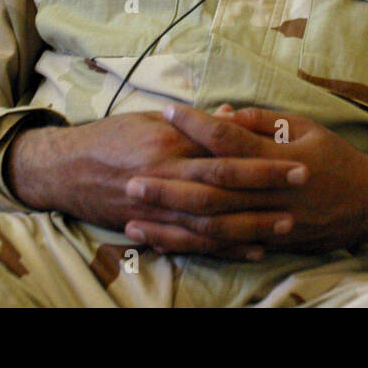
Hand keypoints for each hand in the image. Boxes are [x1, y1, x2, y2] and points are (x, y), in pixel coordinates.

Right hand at [5, 111, 305, 259]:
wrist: (65, 169)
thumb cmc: (111, 137)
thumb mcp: (151, 119)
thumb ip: (193, 123)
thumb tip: (233, 117)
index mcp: (169, 144)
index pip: (224, 150)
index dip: (260, 156)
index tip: (295, 154)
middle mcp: (166, 176)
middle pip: (224, 185)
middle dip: (266, 187)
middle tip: (302, 184)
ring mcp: (159, 207)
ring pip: (213, 220)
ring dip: (252, 223)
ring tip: (286, 224)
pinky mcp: (153, 228)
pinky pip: (194, 242)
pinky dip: (225, 248)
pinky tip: (253, 249)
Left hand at [124, 103, 367, 254]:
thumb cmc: (336, 158)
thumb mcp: (305, 128)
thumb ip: (263, 121)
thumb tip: (224, 112)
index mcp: (278, 158)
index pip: (229, 140)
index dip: (196, 125)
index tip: (167, 111)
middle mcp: (269, 194)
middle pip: (211, 188)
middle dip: (168, 182)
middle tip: (131, 175)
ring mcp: (268, 223)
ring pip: (211, 225)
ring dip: (170, 220)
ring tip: (134, 213)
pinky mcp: (266, 243)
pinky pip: (222, 248)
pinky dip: (191, 244)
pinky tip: (163, 240)